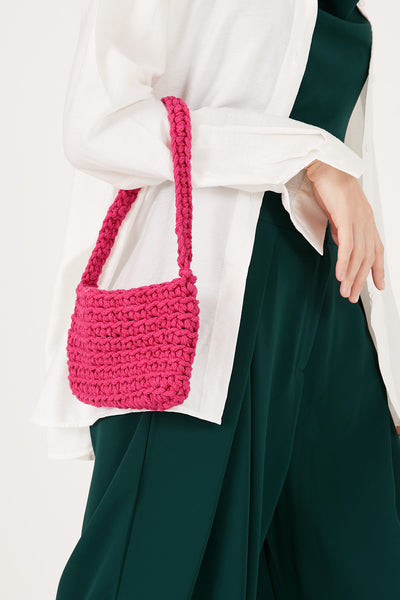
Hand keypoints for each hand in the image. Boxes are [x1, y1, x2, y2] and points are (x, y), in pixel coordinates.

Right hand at [305, 159, 384, 302]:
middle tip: (353, 296)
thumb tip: (342, 245)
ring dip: (351, 277)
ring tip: (345, 292)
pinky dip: (344, 263)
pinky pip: (347, 246)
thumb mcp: (338, 213)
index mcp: (366, 220)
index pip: (376, 249)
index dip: (378, 269)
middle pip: (367, 257)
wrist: (325, 167)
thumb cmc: (329, 186)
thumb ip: (342, 230)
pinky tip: (340, 276)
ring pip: (359, 255)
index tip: (378, 286)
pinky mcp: (346, 218)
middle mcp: (366, 221)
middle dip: (361, 280)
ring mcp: (358, 219)